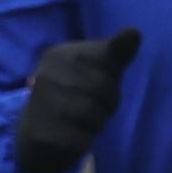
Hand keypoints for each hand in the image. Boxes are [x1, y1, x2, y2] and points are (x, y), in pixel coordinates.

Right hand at [15, 28, 141, 172]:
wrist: (37, 129)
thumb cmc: (77, 90)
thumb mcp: (99, 66)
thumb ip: (117, 51)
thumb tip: (134, 33)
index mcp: (59, 54)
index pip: (108, 59)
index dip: (113, 75)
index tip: (100, 80)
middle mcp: (45, 75)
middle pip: (102, 88)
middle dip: (110, 101)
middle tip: (99, 106)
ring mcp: (38, 103)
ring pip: (92, 114)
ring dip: (99, 121)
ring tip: (88, 120)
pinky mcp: (38, 133)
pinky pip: (79, 138)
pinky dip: (86, 139)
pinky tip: (78, 136)